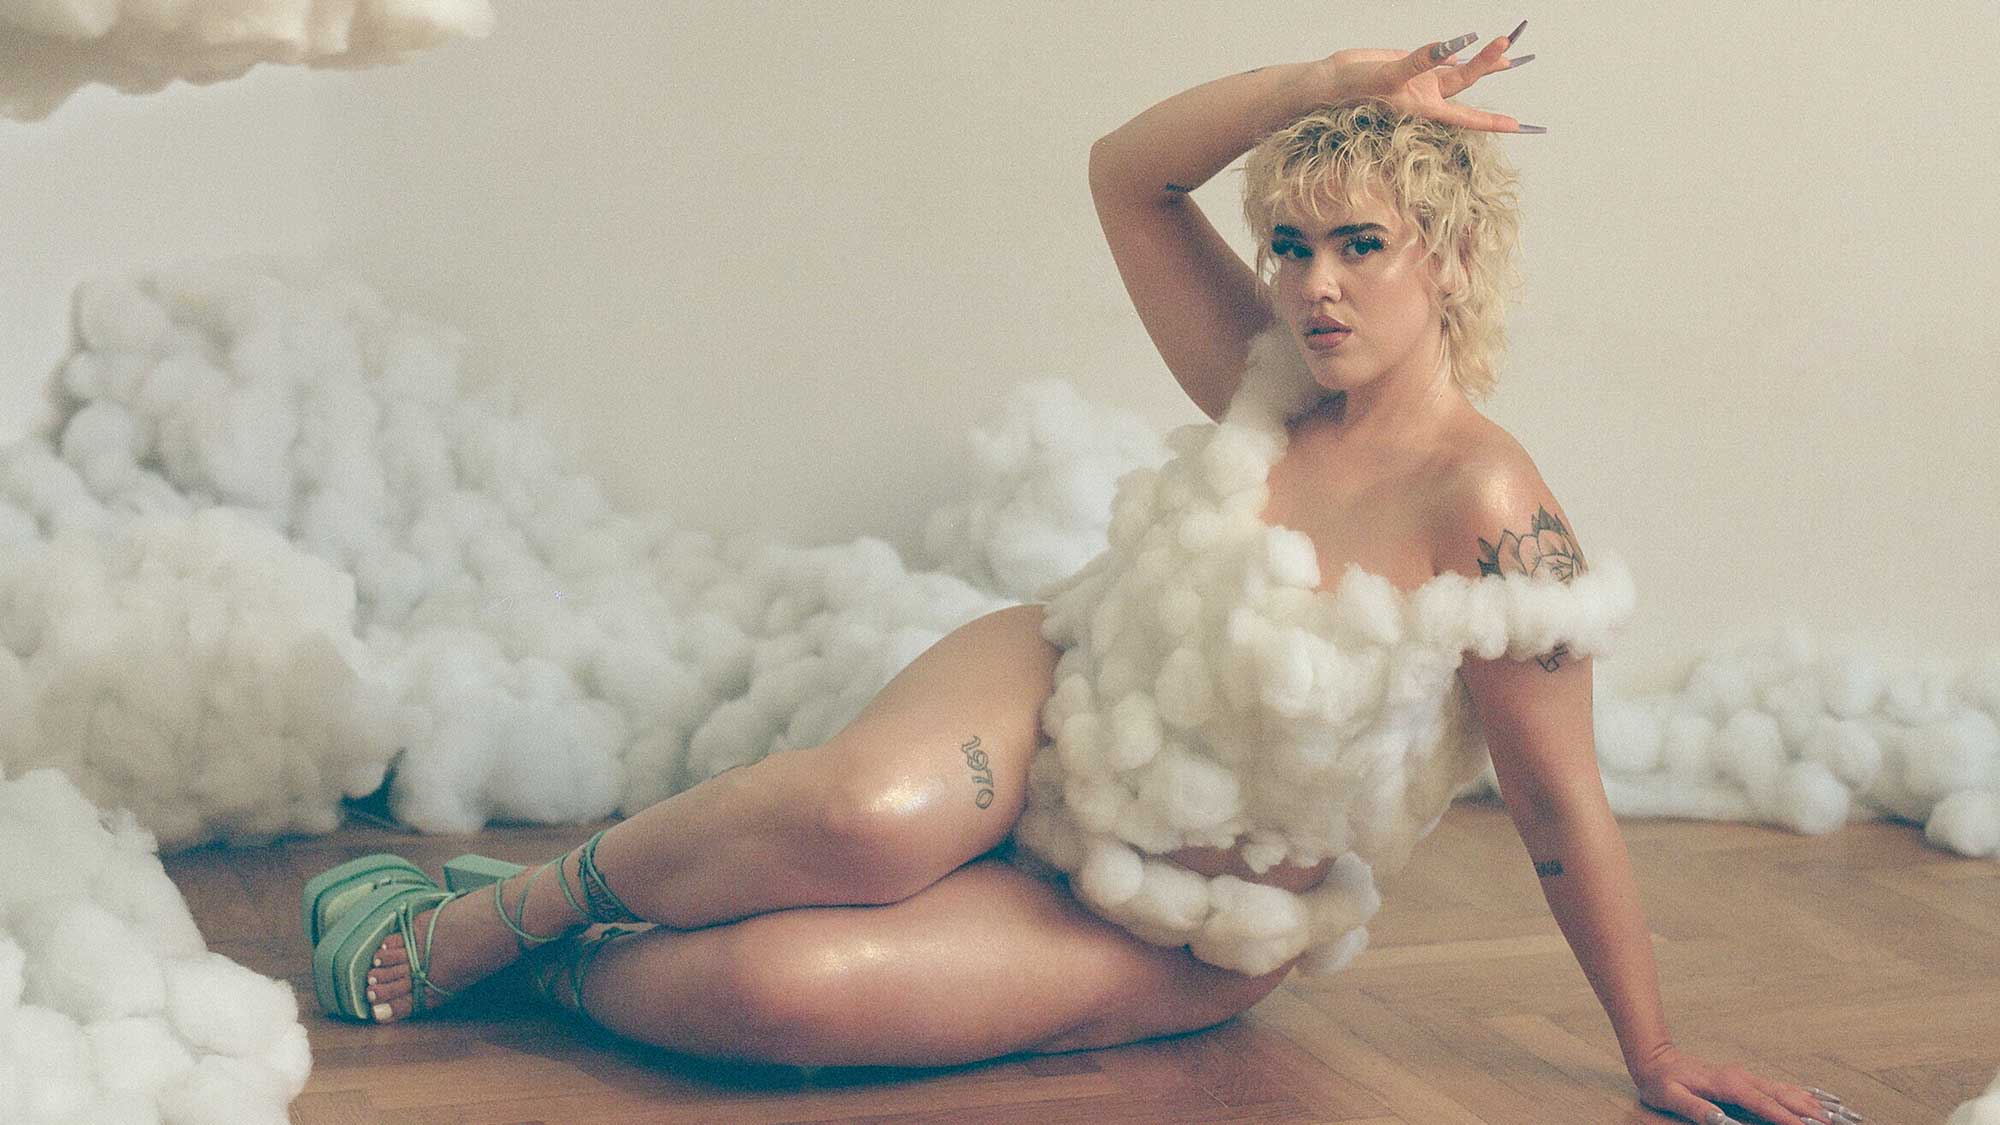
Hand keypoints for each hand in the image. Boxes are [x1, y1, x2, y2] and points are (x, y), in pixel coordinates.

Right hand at [1316, 20, 1538, 132]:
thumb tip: (1451, 47)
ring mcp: (1419, 79)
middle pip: (1465, 80)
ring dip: (1480, 60)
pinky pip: (1437, 58)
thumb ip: (1418, 62)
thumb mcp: (1387, 77)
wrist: (1330, 82)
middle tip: (1506, 43)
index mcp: (1424, 106)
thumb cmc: (1353, 90)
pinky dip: (1452, 51)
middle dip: (1487, 63)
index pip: (1466, 115)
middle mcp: (1426, 95)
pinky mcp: (1409, 64)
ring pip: (1457, 69)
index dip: (1491, 121)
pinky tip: (1465, 47)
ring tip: (1505, 49)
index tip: (1517, 125)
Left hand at [1632, 1044, 1866, 1124]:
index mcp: (1729, 1084)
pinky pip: (1785, 1089)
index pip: (1765, 1105)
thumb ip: (1695, 1108)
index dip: (1788, 1120)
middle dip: (1817, 1114)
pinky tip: (1825, 1102)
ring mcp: (1749, 1078)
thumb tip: (1719, 1119)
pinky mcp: (1750, 1081)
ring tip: (1848, 1117)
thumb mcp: (1669, 1096)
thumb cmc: (1661, 1081)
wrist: (1656, 1058)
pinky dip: (1808, 1096)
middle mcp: (1745, 1079)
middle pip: (1788, 1098)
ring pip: (1792, 1092)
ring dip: (1819, 1106)